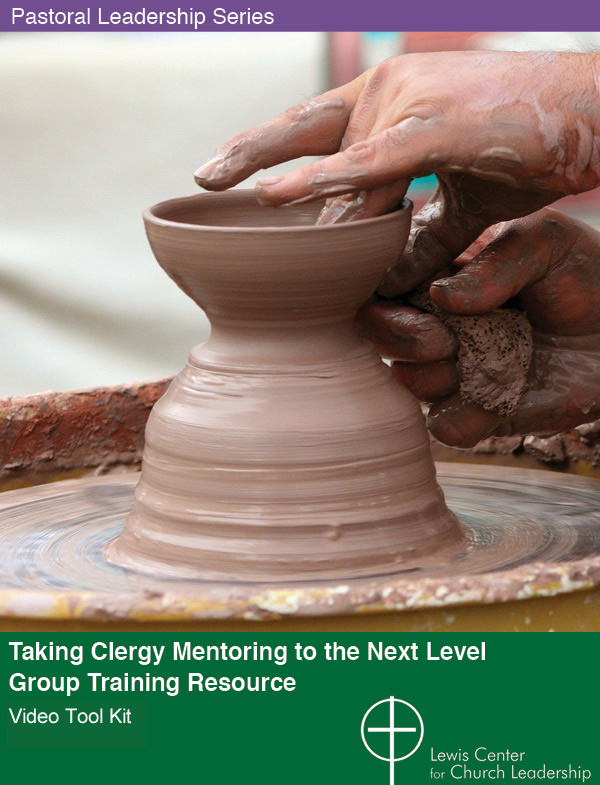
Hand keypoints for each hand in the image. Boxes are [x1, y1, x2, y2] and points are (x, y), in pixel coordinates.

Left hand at [195, 51, 599, 288]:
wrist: (587, 117)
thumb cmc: (523, 152)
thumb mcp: (459, 202)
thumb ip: (417, 236)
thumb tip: (385, 280)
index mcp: (390, 103)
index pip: (315, 125)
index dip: (270, 146)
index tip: (227, 172)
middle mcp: (388, 92)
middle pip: (304, 129)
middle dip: (248, 153)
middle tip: (200, 178)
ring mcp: (408, 103)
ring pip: (339, 164)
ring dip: (294, 196)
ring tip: (226, 195)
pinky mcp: (434, 128)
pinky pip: (368, 164)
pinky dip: (320, 181)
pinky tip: (270, 197)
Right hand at [358, 209, 599, 446]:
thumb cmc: (586, 274)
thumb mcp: (548, 242)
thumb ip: (496, 262)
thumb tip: (442, 296)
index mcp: (443, 274)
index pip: (384, 285)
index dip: (386, 297)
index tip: (421, 300)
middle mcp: (439, 323)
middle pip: (381, 337)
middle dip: (404, 338)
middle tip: (446, 338)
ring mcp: (455, 369)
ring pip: (409, 382)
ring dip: (437, 376)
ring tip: (482, 360)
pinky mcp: (478, 412)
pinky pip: (445, 426)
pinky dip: (464, 417)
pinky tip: (498, 398)